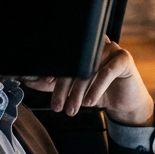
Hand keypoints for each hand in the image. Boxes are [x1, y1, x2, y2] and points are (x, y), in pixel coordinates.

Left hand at [24, 36, 154, 125]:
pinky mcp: (123, 58)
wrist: (125, 102)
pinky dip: (96, 88)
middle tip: (57, 107)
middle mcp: (96, 44)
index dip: (53, 71)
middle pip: (75, 64)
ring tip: (72, 110)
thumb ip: (52, 84)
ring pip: (89, 69)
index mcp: (83, 48)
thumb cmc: (99, 91)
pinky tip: (90, 102)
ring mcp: (111, 48)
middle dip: (63, 88)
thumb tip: (29, 82)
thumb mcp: (73, 89)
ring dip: (78, 92)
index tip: (45, 84)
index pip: (65, 57)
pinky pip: (107, 72)